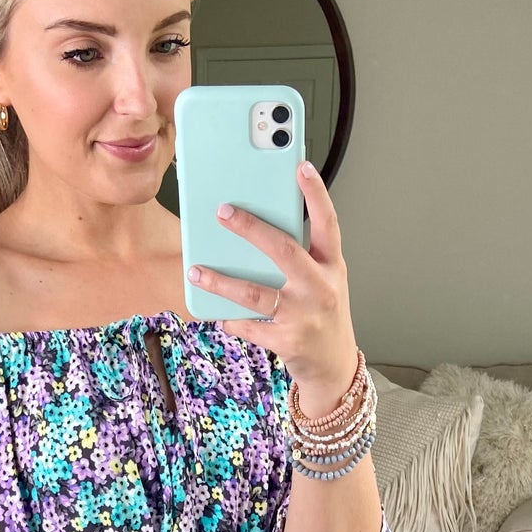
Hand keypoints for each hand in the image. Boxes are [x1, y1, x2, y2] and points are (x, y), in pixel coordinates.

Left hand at [186, 160, 359, 404]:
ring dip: (221, 282)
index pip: (328, 223)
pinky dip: (231, 319)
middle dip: (251, 229)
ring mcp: (304, 315)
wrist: (334, 364)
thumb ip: (302, 257)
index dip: (316, 194)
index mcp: (332, 266)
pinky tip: (217, 313)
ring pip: (256, 293)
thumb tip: (258, 231)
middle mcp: (320, 287)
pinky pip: (250, 326)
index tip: (301, 167)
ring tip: (196, 271)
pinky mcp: (287, 341)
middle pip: (284, 250)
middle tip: (223, 212)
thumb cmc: (323, 315)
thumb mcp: (324, 281)